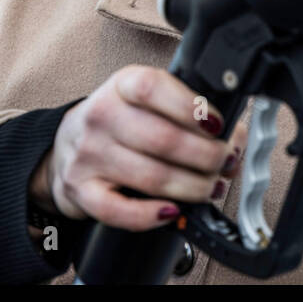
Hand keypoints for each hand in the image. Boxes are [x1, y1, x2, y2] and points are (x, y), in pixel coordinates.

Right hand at [31, 66, 247, 230]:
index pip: (153, 88)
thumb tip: (235, 135)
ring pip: (152, 177)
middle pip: (163, 140)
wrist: (67, 144)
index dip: (191, 107)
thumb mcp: (146, 100)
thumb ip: (185, 110)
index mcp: (122, 85)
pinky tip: (173, 211)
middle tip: (226, 163)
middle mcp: (102, 116)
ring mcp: (89, 154)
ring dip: (193, 188)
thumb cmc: (120, 121)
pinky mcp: (82, 190)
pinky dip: (152, 216)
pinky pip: (120, 211)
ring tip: (212, 187)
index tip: (218, 124)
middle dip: (207, 156)